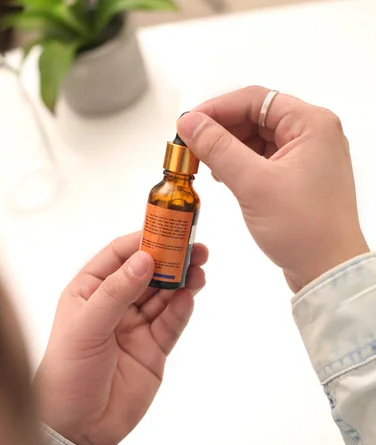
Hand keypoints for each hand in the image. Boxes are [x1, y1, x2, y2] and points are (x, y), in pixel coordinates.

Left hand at [35, 232, 207, 444]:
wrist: (78, 427)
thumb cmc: (67, 374)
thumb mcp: (86, 327)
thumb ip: (117, 292)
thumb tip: (145, 258)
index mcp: (89, 292)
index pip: (118, 256)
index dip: (143, 240)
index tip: (167, 228)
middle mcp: (114, 305)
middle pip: (147, 273)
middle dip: (170, 258)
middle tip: (194, 246)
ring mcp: (136, 327)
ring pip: (163, 296)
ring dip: (181, 280)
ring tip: (199, 267)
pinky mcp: (154, 349)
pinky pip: (171, 323)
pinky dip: (182, 308)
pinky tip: (191, 294)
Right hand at [178, 86, 368, 291]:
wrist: (328, 271)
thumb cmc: (305, 230)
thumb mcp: (253, 184)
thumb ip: (218, 148)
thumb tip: (190, 123)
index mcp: (311, 125)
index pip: (255, 100)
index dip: (216, 109)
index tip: (188, 124)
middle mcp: (313, 135)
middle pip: (256, 117)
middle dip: (221, 130)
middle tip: (191, 146)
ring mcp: (307, 158)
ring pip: (258, 139)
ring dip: (229, 148)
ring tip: (203, 163)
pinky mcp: (299, 179)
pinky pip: (264, 160)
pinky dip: (241, 165)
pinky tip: (224, 176)